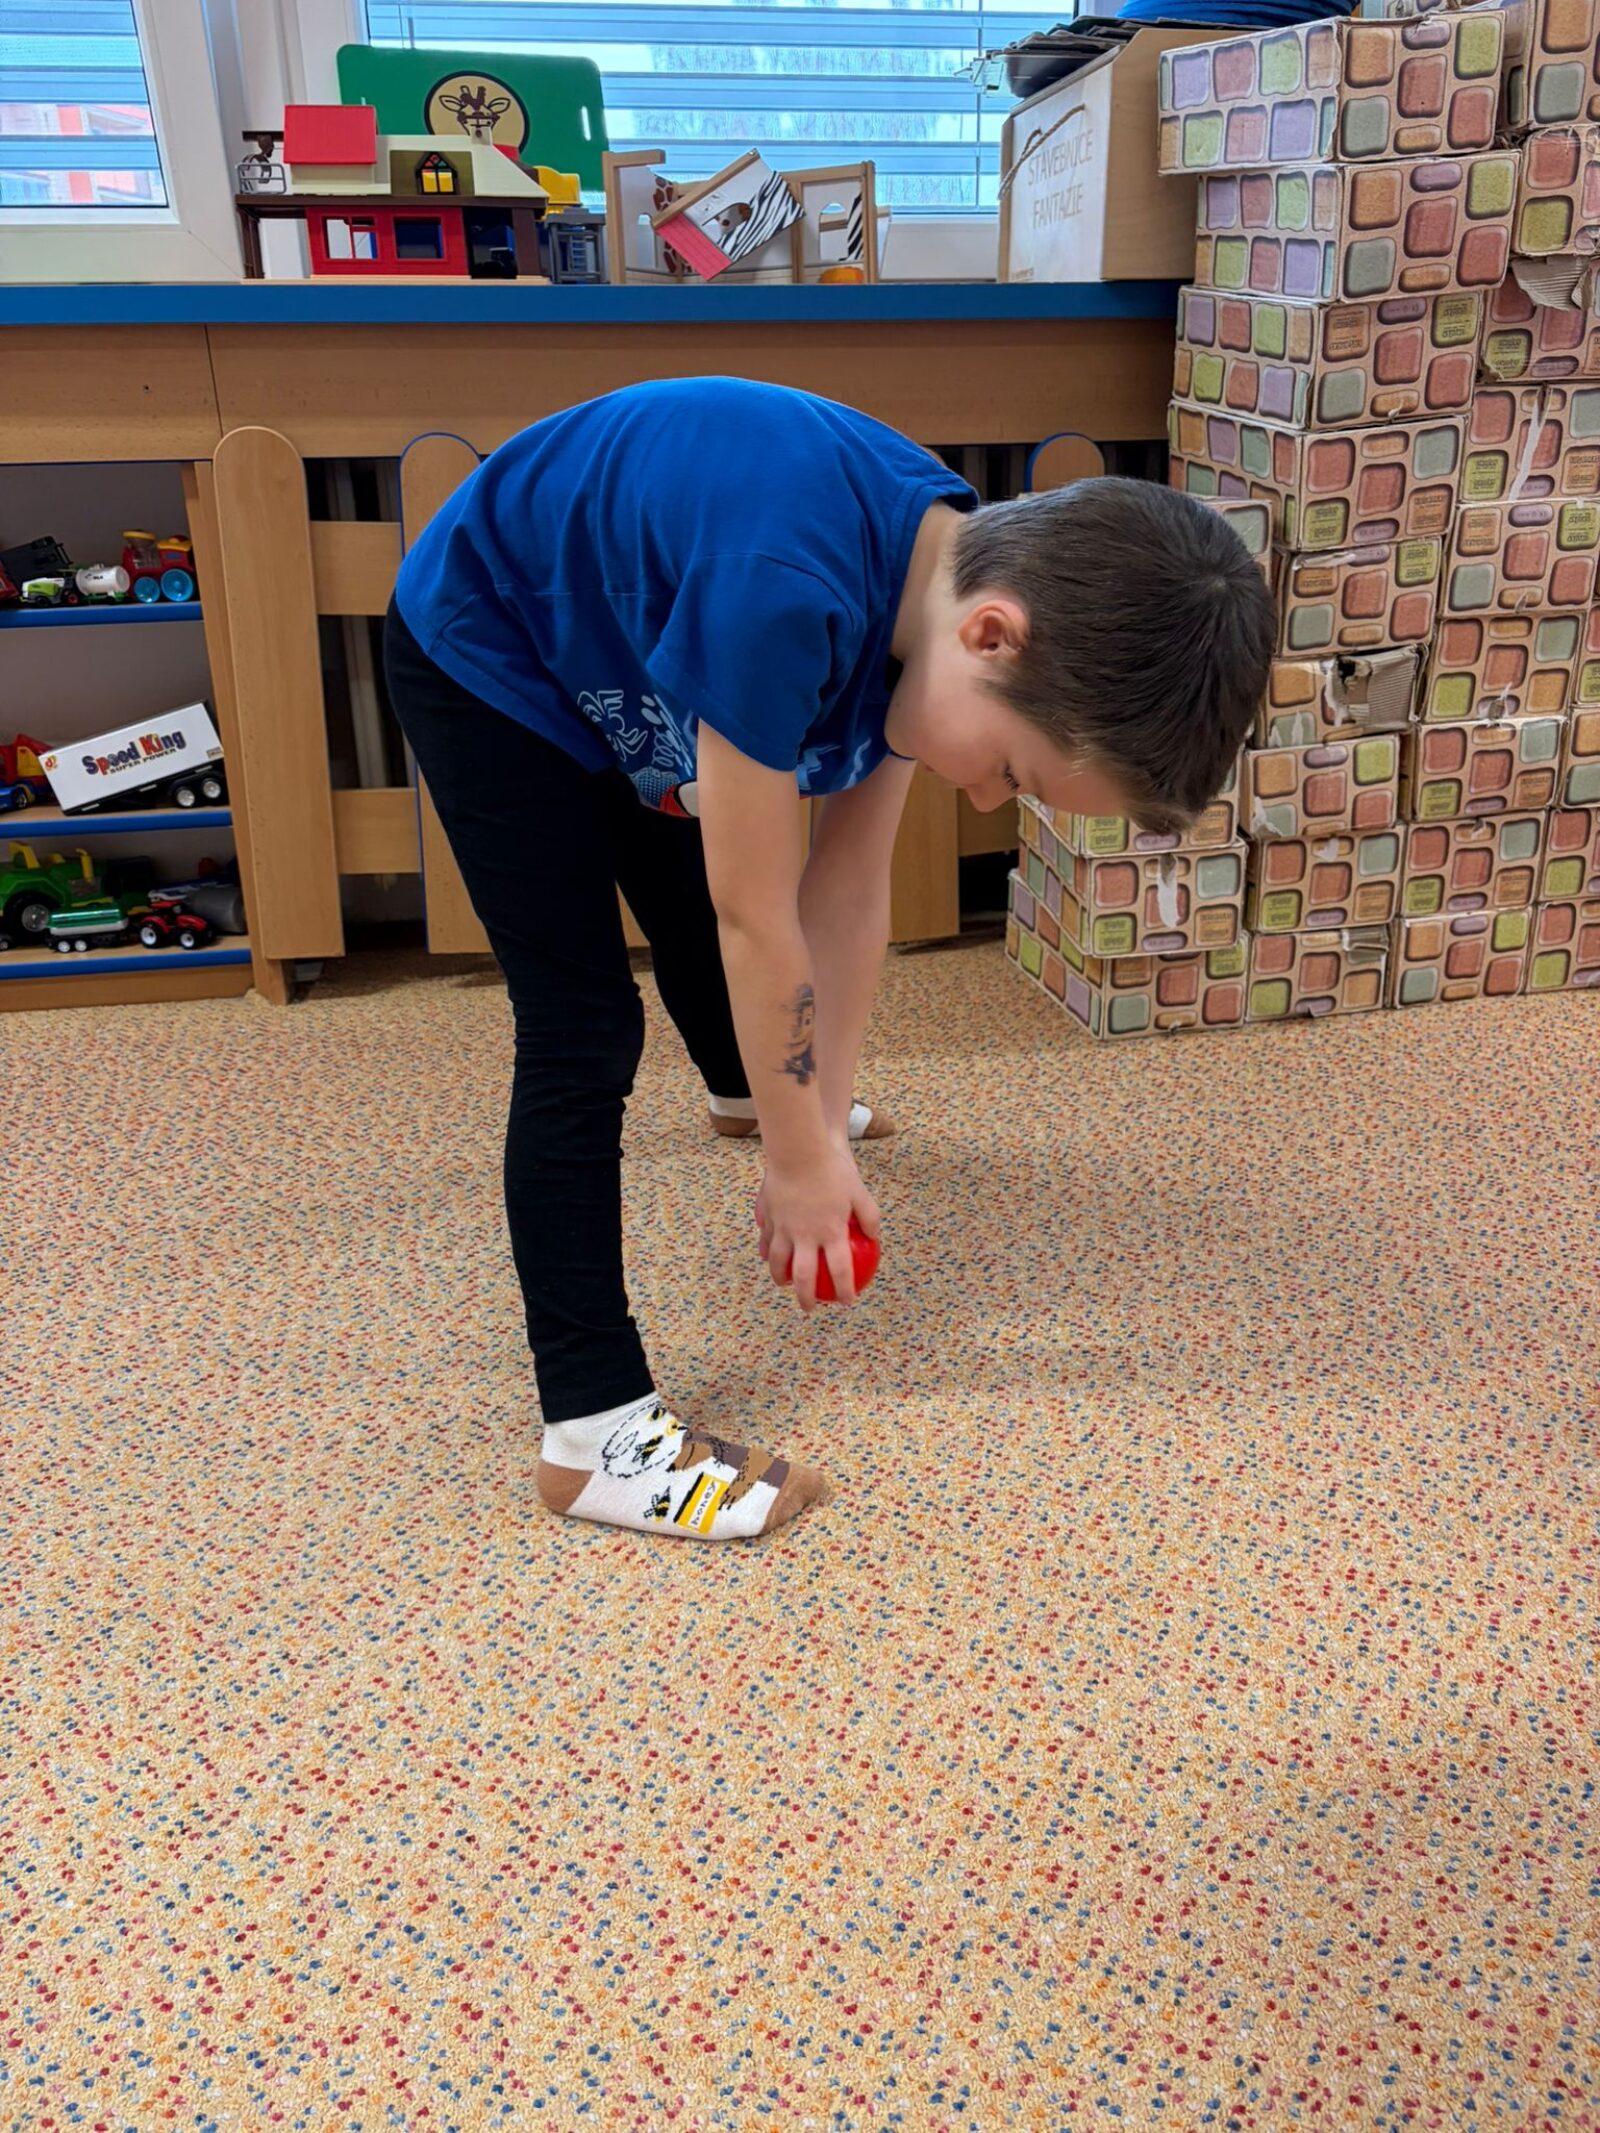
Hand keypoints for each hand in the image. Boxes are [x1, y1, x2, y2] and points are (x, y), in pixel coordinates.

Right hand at [757, 1142, 881, 1310]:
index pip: (840, 1271)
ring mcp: (784, 1228)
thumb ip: (869, 1218)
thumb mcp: (860, 1194)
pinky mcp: (769, 1218)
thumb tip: (875, 1238)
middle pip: (804, 1277)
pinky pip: (767, 1241)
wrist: (799, 1151)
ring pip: (779, 1263)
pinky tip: (768, 1257)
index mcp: (831, 1233)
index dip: (844, 1290)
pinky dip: (768, 1253)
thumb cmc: (834, 1170)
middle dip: (806, 1297)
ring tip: (784, 1284)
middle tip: (810, 1307)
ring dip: (781, 1278)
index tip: (846, 1302)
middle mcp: (806, 1236)